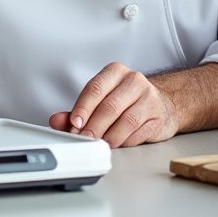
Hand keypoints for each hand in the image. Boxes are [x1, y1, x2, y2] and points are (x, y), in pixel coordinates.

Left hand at [49, 62, 178, 147]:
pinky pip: (138, 132)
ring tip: (101, 145)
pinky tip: (118, 144)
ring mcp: (149, 97)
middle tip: (84, 140)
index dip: (82, 108)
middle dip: (94, 127)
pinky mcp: (158, 115)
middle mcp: (133, 80)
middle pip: (109, 106)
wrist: (161, 104)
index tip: (74, 124)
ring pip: (125, 120)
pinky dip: (125, 141)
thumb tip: (56, 121)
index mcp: (115, 72)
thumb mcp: (100, 101)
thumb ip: (78, 111)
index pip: (95, 89)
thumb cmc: (125, 102)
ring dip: (110, 137)